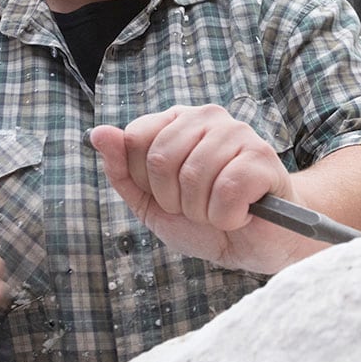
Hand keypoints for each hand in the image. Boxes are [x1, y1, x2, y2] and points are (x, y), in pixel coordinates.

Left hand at [90, 104, 312, 272]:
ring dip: (202, 212)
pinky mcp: (262, 157)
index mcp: (177, 121)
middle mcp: (207, 116)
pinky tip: (241, 213)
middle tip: (197, 207)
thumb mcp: (151, 202)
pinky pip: (226, 191)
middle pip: (160, 158)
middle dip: (174, 200)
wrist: (255, 245)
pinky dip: (227, 217)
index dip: (145, 180)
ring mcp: (237, 133)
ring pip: (193, 176)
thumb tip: (98, 133)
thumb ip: (122, 170)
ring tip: (220, 210)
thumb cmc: (204, 220)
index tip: (168, 194)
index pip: (135, 138)